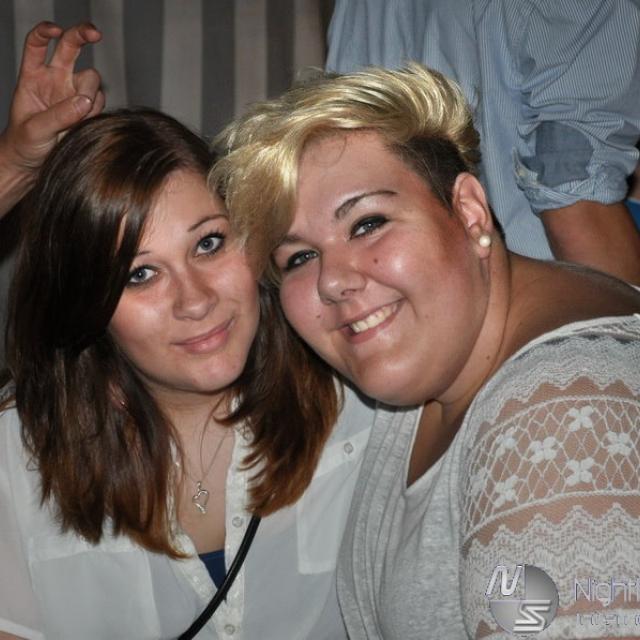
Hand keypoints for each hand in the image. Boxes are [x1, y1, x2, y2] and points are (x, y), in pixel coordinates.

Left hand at [0, 21, 103, 216]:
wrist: (34, 166)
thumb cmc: (25, 145)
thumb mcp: (35, 129)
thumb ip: (60, 115)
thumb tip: (85, 101)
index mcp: (33, 77)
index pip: (37, 44)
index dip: (46, 32)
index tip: (56, 30)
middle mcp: (55, 80)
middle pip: (71, 47)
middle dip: (83, 34)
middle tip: (96, 33)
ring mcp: (73, 94)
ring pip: (92, 79)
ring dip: (90, 93)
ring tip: (77, 117)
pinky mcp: (88, 111)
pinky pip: (99, 102)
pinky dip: (96, 111)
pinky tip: (84, 123)